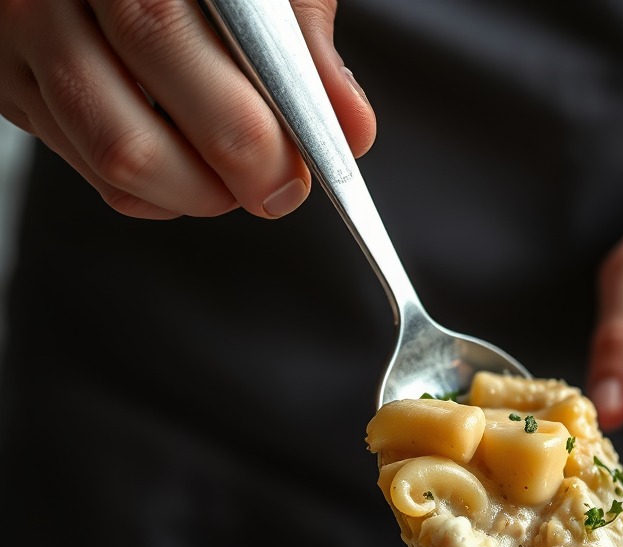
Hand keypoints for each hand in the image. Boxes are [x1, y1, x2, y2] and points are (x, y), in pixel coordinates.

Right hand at [0, 0, 374, 218]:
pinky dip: (155, 185)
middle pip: (132, 134)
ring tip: (235, 173)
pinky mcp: (10, 80)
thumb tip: (348, 127)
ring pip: (111, 164)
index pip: (164, 39)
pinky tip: (185, 153)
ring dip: (193, 192)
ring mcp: (21, 39)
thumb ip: (301, 38)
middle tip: (277, 187)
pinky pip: (89, 167)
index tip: (294, 172)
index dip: (240, 129)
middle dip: (227, 179)